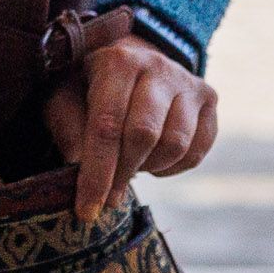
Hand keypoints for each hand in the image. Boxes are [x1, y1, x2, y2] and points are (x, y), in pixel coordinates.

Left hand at [43, 39, 220, 223]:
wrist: (128, 66)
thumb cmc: (89, 89)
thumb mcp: (64, 101)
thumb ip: (68, 129)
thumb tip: (77, 165)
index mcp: (116, 62)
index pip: (107, 125)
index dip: (97, 172)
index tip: (87, 210)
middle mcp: (157, 66)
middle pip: (144, 134)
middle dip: (122, 174)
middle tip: (107, 197)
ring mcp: (188, 81)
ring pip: (176, 144)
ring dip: (149, 168)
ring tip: (130, 165)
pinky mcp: (209, 98)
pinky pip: (196, 151)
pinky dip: (173, 168)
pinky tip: (152, 160)